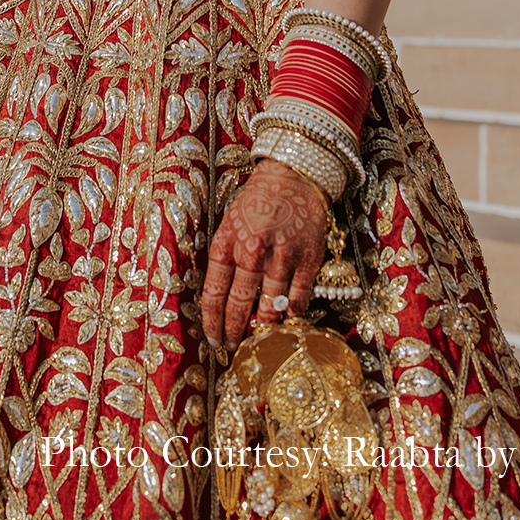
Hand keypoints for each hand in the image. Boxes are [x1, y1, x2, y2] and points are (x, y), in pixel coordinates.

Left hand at [201, 160, 327, 347]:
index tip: (212, 338)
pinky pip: (299, 299)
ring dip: (263, 327)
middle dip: (234, 330)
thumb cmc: (257, 200)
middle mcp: (253, 249)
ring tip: (259, 338)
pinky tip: (287, 321)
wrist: (293, 174)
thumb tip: (220, 298)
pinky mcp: (308, 258)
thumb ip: (226, 256)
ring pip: (271, 306)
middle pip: (240, 303)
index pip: (214, 290)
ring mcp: (282, 255)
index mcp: (229, 240)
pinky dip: (292, 315)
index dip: (212, 320)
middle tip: (232, 345)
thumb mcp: (230, 221)